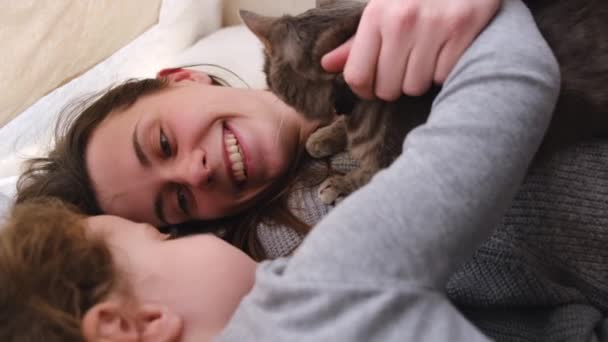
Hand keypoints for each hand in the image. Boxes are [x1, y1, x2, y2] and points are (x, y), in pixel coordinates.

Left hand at [321, 0, 500, 99]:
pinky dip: (443, 71)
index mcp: (376, 14)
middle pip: (387, 88)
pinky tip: (444, 50)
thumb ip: (356, 41)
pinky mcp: (463, 28)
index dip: (364, 90)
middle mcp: (402, 20)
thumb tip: (327, 65)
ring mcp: (434, 24)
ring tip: (425, 56)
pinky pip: (443, 77)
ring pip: (416, 86)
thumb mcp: (381, 9)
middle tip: (403, 68)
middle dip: (393, 85)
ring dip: (419, 79)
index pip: (357, 76)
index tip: (372, 88)